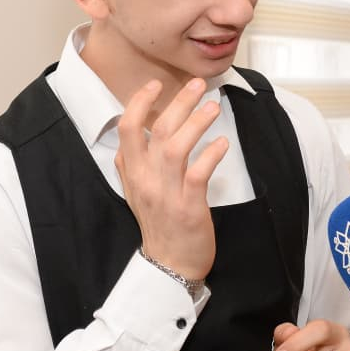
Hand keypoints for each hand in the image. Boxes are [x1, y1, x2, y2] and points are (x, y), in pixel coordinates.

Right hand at [114, 78, 228, 280]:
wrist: (169, 266)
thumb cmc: (158, 225)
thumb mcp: (135, 193)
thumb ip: (131, 165)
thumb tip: (130, 137)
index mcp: (132, 174)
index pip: (127, 130)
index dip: (138, 103)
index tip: (155, 84)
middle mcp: (146, 180)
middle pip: (158, 131)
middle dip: (179, 103)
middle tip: (198, 85)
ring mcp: (166, 194)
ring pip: (176, 148)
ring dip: (196, 123)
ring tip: (213, 107)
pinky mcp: (188, 208)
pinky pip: (198, 174)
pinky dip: (210, 155)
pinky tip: (222, 143)